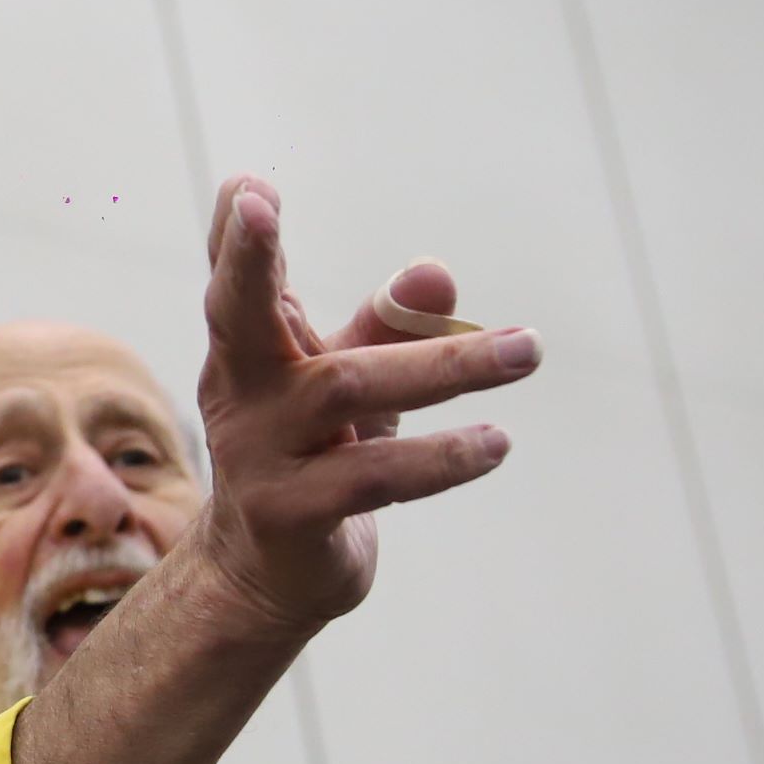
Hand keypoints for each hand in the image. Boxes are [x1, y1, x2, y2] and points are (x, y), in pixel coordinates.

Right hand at [180, 178, 538, 640]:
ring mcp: (259, 456)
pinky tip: (495, 442)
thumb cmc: (313, 456)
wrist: (264, 578)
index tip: (246, 186)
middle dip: (248, 260)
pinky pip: (375, 476)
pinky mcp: (292, 514)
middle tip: (259, 204)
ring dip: (444, 365)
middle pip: (241, 316)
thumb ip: (389, 329)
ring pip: (346, 389)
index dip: (235, 237)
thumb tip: (437, 272)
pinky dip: (441, 457)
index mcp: (248, 352)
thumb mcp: (349, 385)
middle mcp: (242, 394)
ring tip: (527, 350)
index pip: (237, 283)